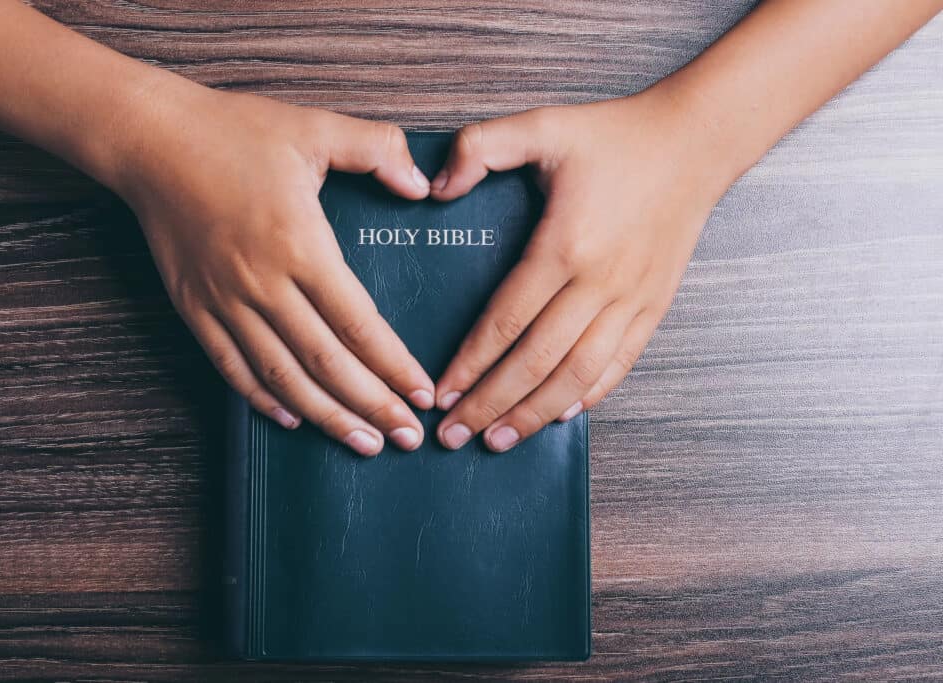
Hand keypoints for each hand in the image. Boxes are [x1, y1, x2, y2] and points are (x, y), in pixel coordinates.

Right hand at [115, 85, 434, 455]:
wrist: (150, 139)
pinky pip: (232, 367)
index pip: (359, 324)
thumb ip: (378, 150)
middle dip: (372, 406)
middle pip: (326, 364)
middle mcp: (262, 284)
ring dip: (326, 417)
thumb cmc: (235, 131)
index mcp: (300, 244)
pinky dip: (262, 399)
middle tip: (407, 438)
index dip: (394, 366)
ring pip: (281, 377)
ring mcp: (224, 302)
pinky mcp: (195, 308)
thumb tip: (422, 187)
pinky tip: (293, 419)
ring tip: (362, 443)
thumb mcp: (316, 127)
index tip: (422, 395)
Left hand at [429, 90, 729, 451]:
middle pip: (536, 362)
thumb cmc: (615, 135)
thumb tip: (435, 188)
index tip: (442, 394)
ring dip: (536, 413)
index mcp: (565, 245)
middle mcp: (599, 283)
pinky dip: (589, 395)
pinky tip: (561, 415)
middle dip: (491, 404)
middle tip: (456, 436)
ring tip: (500, 440)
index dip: (470, 363)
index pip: (506, 322)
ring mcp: (631, 301)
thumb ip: (480, 148)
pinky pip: (619, 364)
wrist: (695, 142)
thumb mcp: (541, 124)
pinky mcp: (653, 306)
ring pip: (578, 375)